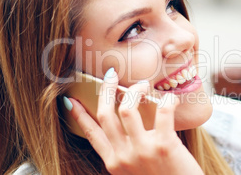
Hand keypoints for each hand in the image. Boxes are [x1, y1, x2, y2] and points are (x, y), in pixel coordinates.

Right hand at [66, 70, 203, 174]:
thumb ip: (126, 153)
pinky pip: (163, 111)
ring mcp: (142, 151)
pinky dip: (167, 100)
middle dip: (106, 89)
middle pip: (105, 114)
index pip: (91, 133)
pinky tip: (170, 99)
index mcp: (113, 163)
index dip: (79, 115)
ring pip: (127, 108)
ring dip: (134, 90)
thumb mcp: (134, 171)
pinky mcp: (164, 146)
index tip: (70, 100)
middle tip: (112, 75)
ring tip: (143, 85)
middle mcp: (123, 156)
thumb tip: (126, 126)